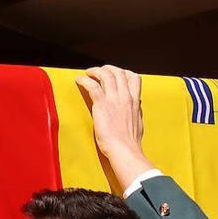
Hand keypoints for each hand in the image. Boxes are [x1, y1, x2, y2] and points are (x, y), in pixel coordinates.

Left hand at [75, 65, 154, 190]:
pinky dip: (84, 80)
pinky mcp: (102, 104)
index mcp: (135, 102)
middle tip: (100, 71)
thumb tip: (138, 107)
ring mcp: (114, 99)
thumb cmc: (130, 143)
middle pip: (119, 72)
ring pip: (106, 75)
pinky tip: (79, 80)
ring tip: (89, 72)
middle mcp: (126, 97)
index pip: (134, 78)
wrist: (124, 150)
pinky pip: (92, 86)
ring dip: (96, 71)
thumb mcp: (139, 124)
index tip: (117, 74)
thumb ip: (137, 113)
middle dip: (109, 68)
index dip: (125, 72)